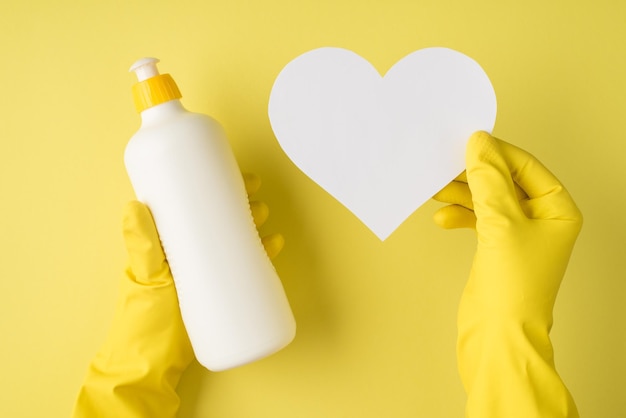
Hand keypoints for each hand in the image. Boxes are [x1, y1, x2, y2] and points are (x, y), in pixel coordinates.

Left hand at [73, 173, 282, 417]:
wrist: (152, 365)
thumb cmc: (143, 321)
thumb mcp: (145, 278)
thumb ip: (142, 245)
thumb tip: (134, 205)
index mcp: (166, 242)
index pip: (191, 204)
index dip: (213, 186)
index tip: (234, 176)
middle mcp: (186, 251)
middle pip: (216, 217)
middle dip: (239, 203)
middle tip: (256, 199)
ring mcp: (203, 271)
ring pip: (231, 237)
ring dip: (251, 223)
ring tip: (265, 219)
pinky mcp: (218, 289)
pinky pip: (242, 265)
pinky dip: (259, 253)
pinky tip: (274, 245)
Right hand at [433, 132, 581, 417]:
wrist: (499, 335)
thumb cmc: (513, 286)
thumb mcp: (500, 222)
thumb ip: (488, 179)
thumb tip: (479, 144)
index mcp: (557, 210)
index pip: (526, 166)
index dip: (496, 153)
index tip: (468, 142)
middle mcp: (541, 219)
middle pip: (504, 181)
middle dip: (474, 174)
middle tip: (447, 165)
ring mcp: (518, 234)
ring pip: (487, 199)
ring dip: (462, 194)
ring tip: (437, 190)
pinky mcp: (498, 248)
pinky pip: (478, 219)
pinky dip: (460, 215)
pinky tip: (442, 218)